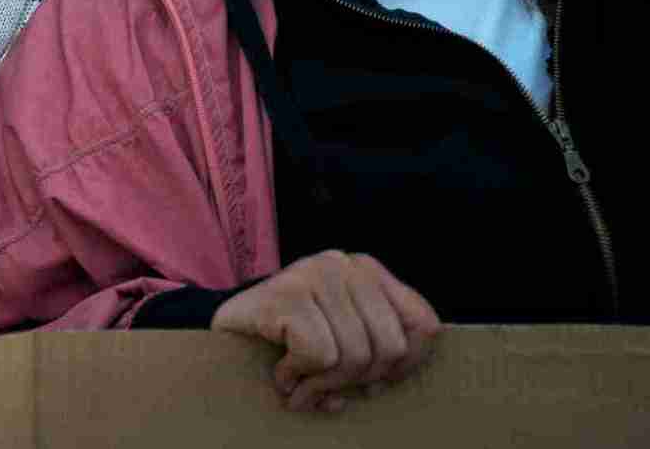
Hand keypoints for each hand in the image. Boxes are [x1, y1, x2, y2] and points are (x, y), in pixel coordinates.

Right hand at [211, 250, 440, 412]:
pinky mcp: (284, 293)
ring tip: (300, 382)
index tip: (371, 380)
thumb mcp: (346, 339)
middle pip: (388, 347)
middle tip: (326, 385)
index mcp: (369, 271)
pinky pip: (318, 353)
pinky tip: (282, 372)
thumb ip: (378, 350)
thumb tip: (384, 382)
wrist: (226, 331)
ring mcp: (312, 274)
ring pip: (352, 355)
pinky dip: (299, 376)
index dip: (404, 366)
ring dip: (323, 383)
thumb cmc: (291, 341)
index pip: (424, 325)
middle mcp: (344, 264)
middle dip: (357, 380)